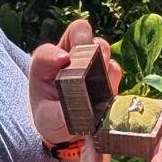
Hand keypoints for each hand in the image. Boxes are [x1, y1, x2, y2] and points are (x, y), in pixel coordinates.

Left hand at [27, 16, 104, 146]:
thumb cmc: (52, 118)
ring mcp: (91, 62)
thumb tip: (72, 112)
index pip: (47, 51)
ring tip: (98, 76)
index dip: (54, 53)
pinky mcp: (108, 74)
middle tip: (88, 59)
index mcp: (47, 63)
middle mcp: (70, 56)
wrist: (70, 129)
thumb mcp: (47, 118)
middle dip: (85, 42)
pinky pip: (114, 68)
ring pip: (100, 46)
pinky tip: (106, 92)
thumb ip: (57, 114)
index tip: (62, 60)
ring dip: (101, 57)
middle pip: (79, 32)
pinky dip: (112, 77)